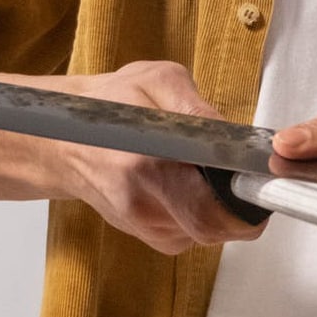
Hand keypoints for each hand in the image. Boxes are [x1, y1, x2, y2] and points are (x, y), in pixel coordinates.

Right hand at [53, 61, 265, 253]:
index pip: (211, 210)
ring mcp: (143, 225)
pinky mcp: (146, 234)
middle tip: (242, 175)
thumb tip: (232, 136)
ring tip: (207, 172)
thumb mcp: (155, 81)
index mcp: (145, 167)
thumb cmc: (105, 106)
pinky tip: (188, 185)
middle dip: (240, 205)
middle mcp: (142, 205)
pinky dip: (201, 213)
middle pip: (215, 229)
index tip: (257, 179)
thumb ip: (196, 107)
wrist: (59, 139)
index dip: (245, 199)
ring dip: (220, 207)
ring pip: (207, 233)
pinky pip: (192, 234)